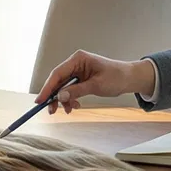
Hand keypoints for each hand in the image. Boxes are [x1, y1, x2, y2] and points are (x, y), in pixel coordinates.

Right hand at [36, 51, 158, 113]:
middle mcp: (75, 63)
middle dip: (54, 96)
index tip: (40, 100)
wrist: (130, 78)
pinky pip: (70, 89)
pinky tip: (75, 106)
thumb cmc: (116, 77)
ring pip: (63, 86)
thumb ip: (76, 91)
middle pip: (58, 80)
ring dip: (63, 99)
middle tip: (51, 111)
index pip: (57, 73)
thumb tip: (60, 97)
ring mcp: (78, 70)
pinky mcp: (81, 78)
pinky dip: (70, 98)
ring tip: (69, 110)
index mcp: (78, 59)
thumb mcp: (96, 86)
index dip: (47, 88)